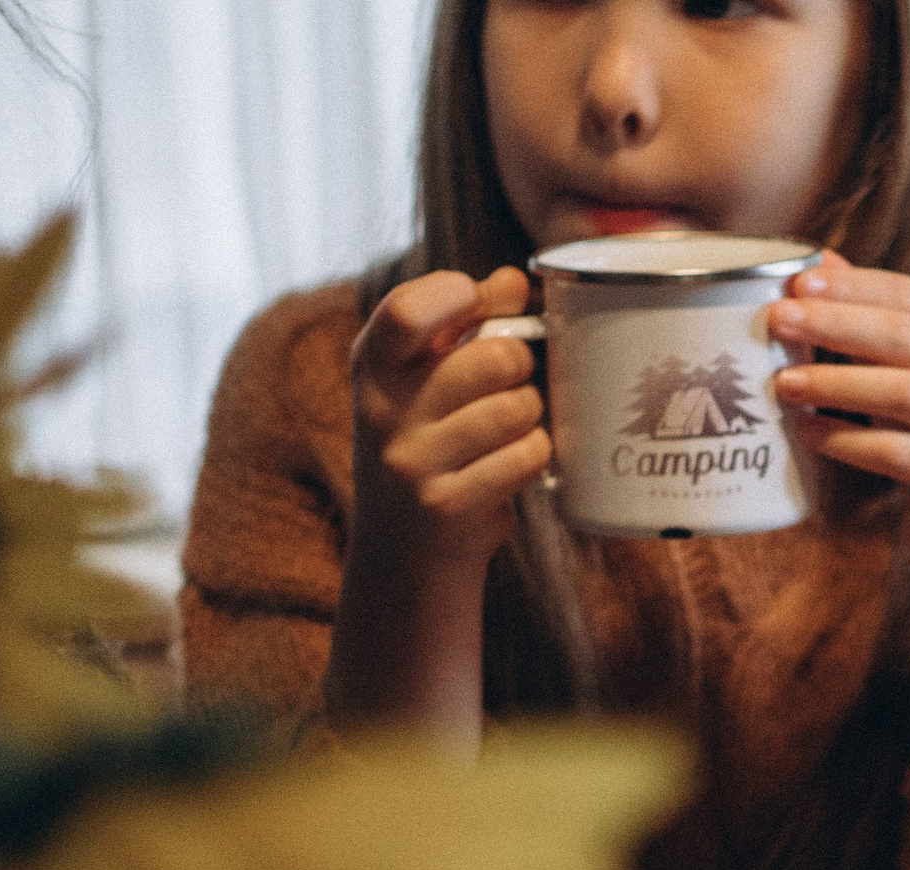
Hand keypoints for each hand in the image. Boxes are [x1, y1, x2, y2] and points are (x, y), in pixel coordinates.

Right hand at [328, 265, 549, 739]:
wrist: (404, 550)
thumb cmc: (429, 445)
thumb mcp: (423, 382)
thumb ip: (464, 327)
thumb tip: (511, 279)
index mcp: (372, 366)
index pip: (410, 310)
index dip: (461, 296)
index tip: (484, 300)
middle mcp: (382, 411)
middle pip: (493, 358)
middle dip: (522, 364)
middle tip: (516, 380)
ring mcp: (410, 462)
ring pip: (517, 408)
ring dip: (534, 415)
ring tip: (516, 427)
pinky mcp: (446, 505)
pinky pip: (526, 457)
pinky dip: (537, 456)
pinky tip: (520, 464)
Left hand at [768, 255, 909, 800]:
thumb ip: (879, 322)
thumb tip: (820, 262)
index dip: (850, 287)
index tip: (794, 283)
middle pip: (906, 336)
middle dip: (834, 326)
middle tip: (776, 323)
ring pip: (904, 392)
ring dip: (836, 385)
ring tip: (783, 385)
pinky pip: (902, 453)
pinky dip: (850, 442)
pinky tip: (812, 434)